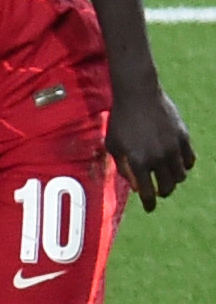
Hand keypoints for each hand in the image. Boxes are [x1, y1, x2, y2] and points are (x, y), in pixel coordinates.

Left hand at [106, 86, 194, 211]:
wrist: (138, 95)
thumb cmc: (121, 121)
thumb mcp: (113, 145)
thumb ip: (123, 167)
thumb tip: (136, 186)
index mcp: (137, 161)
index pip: (147, 192)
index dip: (149, 203)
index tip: (150, 208)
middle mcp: (157, 157)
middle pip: (167, 187)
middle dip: (163, 192)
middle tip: (159, 191)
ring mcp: (173, 147)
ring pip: (180, 175)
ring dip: (174, 180)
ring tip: (167, 177)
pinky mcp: (183, 137)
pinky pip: (190, 160)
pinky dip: (185, 165)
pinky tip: (178, 164)